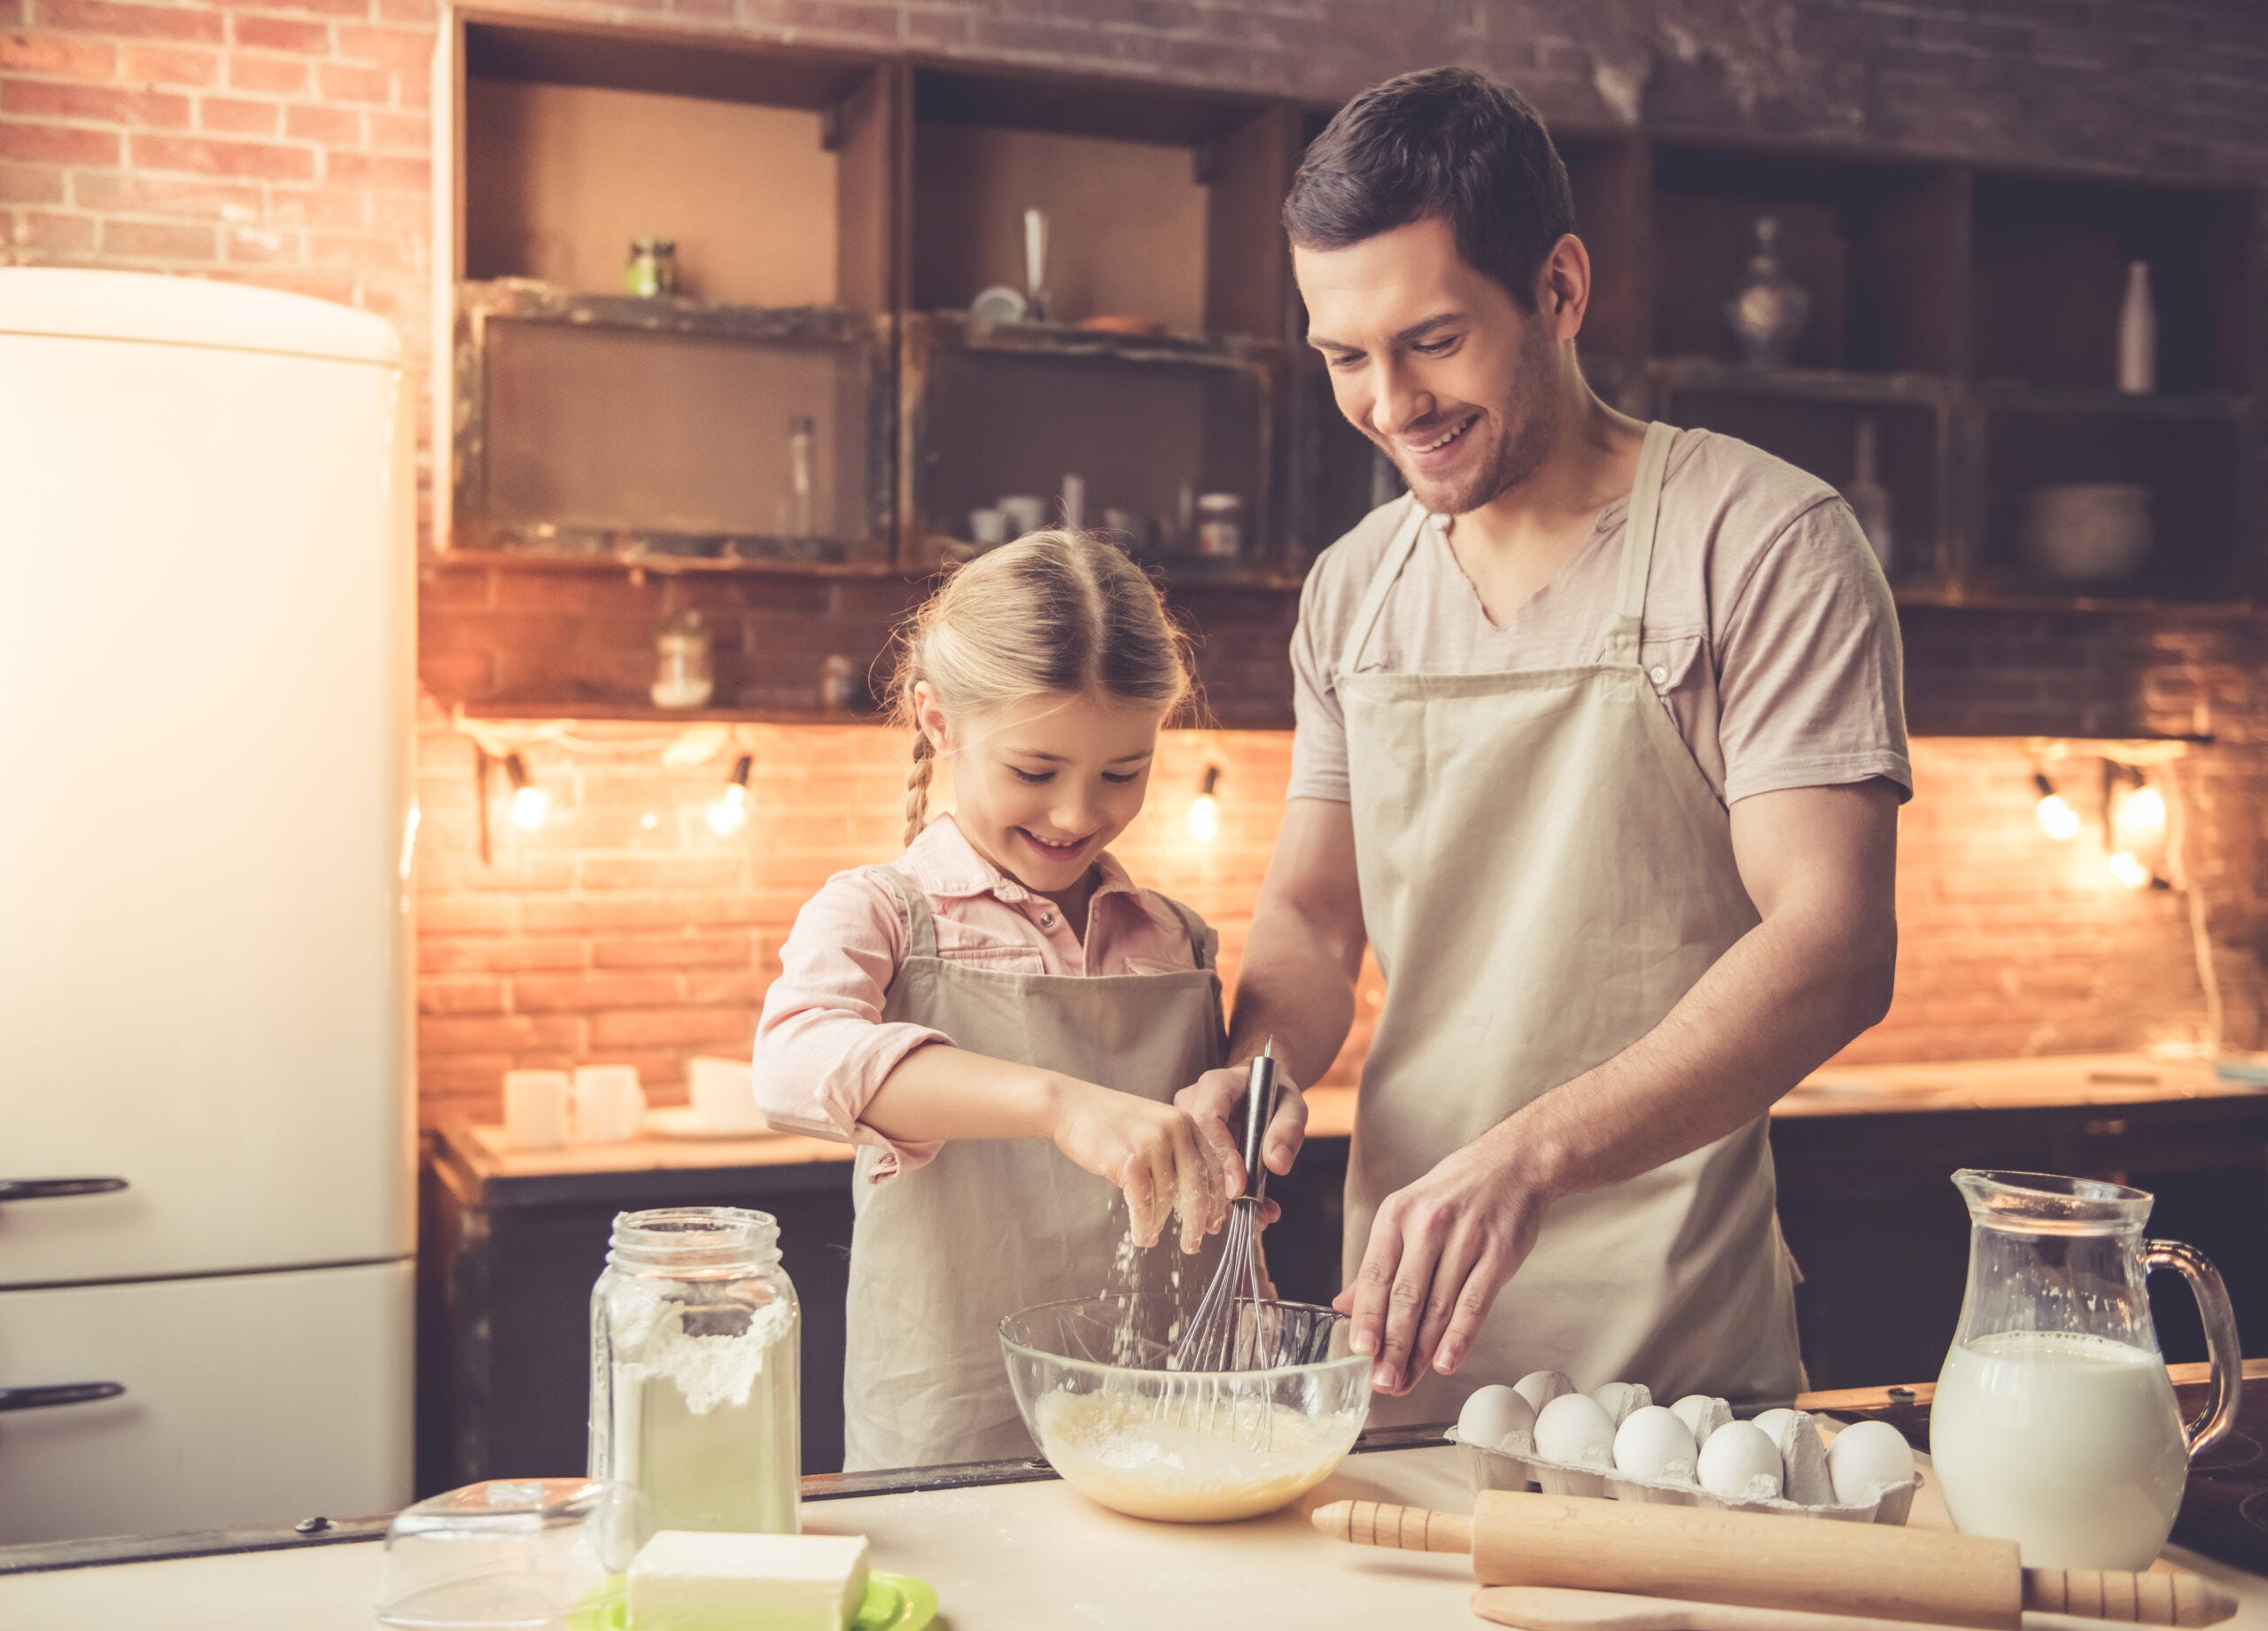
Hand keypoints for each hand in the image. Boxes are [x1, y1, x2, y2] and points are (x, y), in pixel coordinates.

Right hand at [1048, 1079, 1226, 1251]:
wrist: (1070, 1105)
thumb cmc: (1108, 1121)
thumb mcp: (1152, 1128)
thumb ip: (1175, 1155)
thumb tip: (1193, 1201)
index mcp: (1185, 1122)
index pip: (1213, 1167)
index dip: (1217, 1200)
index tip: (1215, 1221)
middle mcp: (1175, 1130)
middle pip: (1198, 1186)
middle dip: (1197, 1221)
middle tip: (1193, 1243)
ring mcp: (1153, 1144)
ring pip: (1168, 1198)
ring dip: (1161, 1225)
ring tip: (1152, 1236)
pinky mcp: (1130, 1161)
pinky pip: (1145, 1203)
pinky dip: (1144, 1224)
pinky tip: (1141, 1235)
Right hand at [1175, 1058, 1307, 1208]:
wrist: (1260, 1089)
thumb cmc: (1274, 1093)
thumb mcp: (1292, 1105)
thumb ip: (1287, 1129)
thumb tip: (1277, 1164)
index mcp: (1216, 1085)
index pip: (1207, 1121)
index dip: (1221, 1157)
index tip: (1239, 1188)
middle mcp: (1192, 1102)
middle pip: (1193, 1150)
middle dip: (1219, 1189)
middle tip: (1249, 1215)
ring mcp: (1185, 1125)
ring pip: (1193, 1168)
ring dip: (1223, 1200)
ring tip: (1258, 1218)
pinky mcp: (1188, 1146)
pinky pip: (1199, 1175)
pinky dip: (1226, 1199)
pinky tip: (1254, 1211)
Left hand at [1333, 1128, 1549, 1394]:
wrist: (1514, 1163)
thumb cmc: (1455, 1193)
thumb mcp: (1407, 1215)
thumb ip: (1377, 1263)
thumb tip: (1344, 1306)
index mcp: (1396, 1215)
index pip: (1375, 1275)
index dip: (1367, 1317)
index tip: (1359, 1353)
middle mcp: (1428, 1225)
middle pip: (1405, 1297)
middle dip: (1391, 1346)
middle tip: (1382, 1382)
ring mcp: (1466, 1239)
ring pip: (1438, 1306)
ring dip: (1421, 1351)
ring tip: (1406, 1380)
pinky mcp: (1499, 1253)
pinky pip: (1475, 1303)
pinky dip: (1460, 1337)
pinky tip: (1446, 1362)